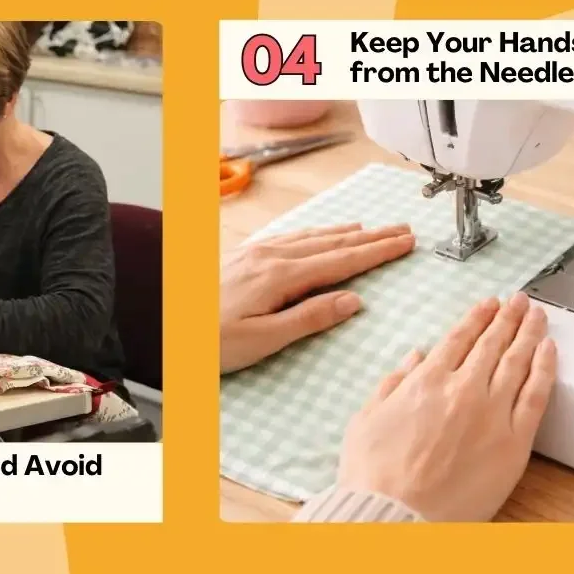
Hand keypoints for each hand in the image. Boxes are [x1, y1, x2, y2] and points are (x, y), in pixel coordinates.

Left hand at [220, 223, 414, 373]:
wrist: (167, 329)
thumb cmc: (212, 342)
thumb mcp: (264, 339)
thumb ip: (310, 317)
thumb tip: (353, 300)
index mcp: (281, 277)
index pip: (341, 261)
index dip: (377, 251)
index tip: (406, 242)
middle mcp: (270, 256)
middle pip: (331, 244)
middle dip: (370, 237)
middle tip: (402, 231)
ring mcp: (255, 252)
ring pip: (311, 237)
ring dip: (344, 233)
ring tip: (370, 230)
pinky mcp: (242, 256)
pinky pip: (289, 237)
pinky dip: (314, 233)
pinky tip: (318, 235)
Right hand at [337, 291, 557, 521]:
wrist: (396, 516)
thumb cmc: (375, 476)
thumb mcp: (366, 420)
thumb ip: (392, 384)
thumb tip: (414, 358)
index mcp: (425, 382)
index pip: (459, 338)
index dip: (476, 318)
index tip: (488, 305)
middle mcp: (462, 390)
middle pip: (493, 343)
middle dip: (507, 317)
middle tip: (518, 301)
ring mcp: (492, 414)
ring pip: (518, 361)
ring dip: (529, 333)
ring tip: (537, 315)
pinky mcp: (514, 443)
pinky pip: (537, 395)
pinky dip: (546, 368)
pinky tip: (550, 351)